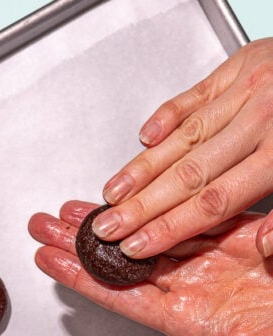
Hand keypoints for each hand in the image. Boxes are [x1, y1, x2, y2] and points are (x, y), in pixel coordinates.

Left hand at [28, 202, 272, 335]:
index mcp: (187, 318)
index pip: (119, 293)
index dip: (80, 277)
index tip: (46, 261)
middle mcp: (195, 287)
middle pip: (123, 260)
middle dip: (80, 241)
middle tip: (43, 225)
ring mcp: (218, 260)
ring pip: (151, 233)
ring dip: (112, 219)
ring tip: (72, 208)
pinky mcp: (245, 236)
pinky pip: (196, 213)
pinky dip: (163, 201)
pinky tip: (135, 195)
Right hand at [90, 39, 272, 258]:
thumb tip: (267, 246)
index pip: (213, 203)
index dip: (168, 228)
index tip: (136, 246)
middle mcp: (263, 118)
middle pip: (188, 174)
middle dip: (140, 206)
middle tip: (107, 227)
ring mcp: (251, 87)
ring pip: (184, 135)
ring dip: (142, 167)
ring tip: (111, 193)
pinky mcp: (244, 60)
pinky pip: (197, 92)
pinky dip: (167, 114)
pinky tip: (145, 136)